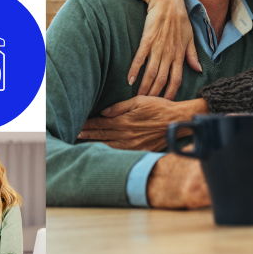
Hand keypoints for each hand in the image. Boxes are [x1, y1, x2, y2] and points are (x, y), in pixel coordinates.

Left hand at [77, 96, 201, 151]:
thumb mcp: (140, 100)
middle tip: (75, 134)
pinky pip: (120, 153)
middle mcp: (126, 134)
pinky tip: (102, 151)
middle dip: (88, 134)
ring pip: (108, 146)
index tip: (79, 123)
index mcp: (125, 121)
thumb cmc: (159, 107)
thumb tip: (104, 112)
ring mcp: (132, 145)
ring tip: (83, 143)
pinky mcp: (139, 150)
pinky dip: (109, 152)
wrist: (177, 120)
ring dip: (95, 144)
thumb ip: (120, 107)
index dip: (89, 124)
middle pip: (102, 135)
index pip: (101, 123)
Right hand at [127, 0, 201, 99]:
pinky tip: (129, 80)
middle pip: (162, 79)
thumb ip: (192, 55)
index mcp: (180, 53)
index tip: (166, 104)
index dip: (172, 92)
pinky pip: (140, 58)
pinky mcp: (147, 39)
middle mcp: (170, 53)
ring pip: (151, 72)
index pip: (177, 78)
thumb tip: (198, 70)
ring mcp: (158, 46)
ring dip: (145, 87)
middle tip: (148, 107)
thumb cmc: (180, 18)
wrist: (167, 0)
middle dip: (156, 94)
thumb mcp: (190, 37)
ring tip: (138, 98)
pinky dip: (134, 70)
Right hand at [146, 145, 252, 209]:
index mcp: (222, 144)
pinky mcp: (199, 194)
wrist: (152, 179)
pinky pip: (234, 200)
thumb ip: (223, 147)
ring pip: (252, 187)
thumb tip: (252, 148)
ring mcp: (208, 176)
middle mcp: (217, 158)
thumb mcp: (204, 150)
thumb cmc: (182, 167)